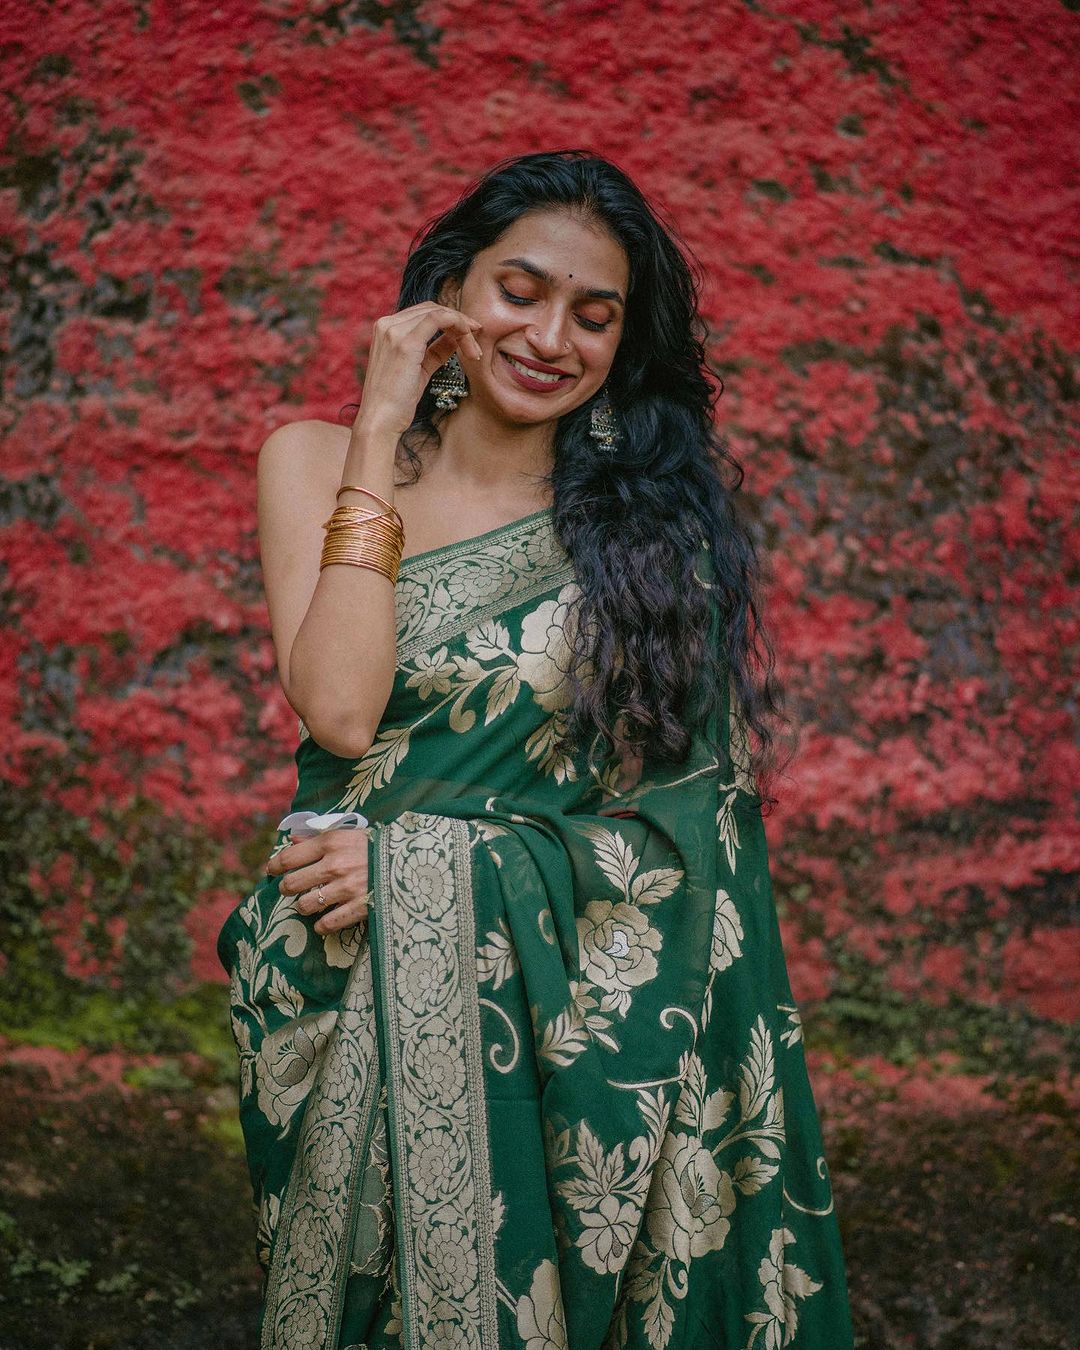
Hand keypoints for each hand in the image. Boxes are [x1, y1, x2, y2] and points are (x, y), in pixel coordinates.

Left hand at [265, 828, 370, 933]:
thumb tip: (292, 839)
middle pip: (292, 883)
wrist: (409, 861)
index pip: (289, 857)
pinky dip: (321, 925)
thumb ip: (319, 836)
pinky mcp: (358, 907)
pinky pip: (327, 923)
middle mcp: (335, 865)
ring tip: (309, 903)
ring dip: (304, 906)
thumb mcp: (348, 833)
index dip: (275, 865)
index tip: (272, 870)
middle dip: (287, 888)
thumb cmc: (375, 846)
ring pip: (306, 905)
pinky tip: (323, 922)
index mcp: (331, 842)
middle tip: (290, 888)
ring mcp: (346, 888)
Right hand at [352, 301, 484, 438]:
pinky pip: (438, 319)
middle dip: (459, 322)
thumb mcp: (420, 369)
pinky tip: (469, 343)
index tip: (470, 334)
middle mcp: (386, 324)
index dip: (450, 320)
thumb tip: (456, 339)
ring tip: (475, 350)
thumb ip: (436, 350)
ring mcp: (394, 331)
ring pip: (438, 312)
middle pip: (432, 309)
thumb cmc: (397, 402)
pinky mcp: (405, 343)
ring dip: (462, 327)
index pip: (423, 313)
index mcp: (386, 329)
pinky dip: (458, 326)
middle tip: (477, 341)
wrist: (380, 421)